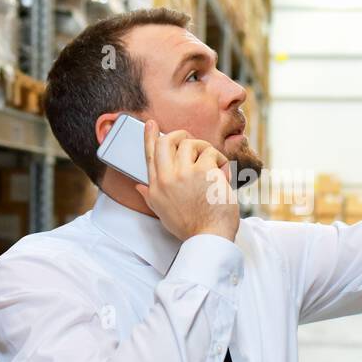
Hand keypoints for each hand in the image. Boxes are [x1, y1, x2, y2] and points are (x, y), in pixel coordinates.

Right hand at [134, 118, 239, 241]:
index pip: (149, 155)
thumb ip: (150, 196)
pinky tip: (223, 174)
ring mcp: (184, 174)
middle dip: (181, 135)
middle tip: (192, 142)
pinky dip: (221, 161)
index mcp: (155, 188)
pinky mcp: (204, 172)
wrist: (209, 237)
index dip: (149, 136)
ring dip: (206, 150)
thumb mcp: (163, 213)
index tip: (151, 124)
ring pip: (192, 143)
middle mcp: (166, 178)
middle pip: (168, 141)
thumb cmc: (191, 227)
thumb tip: (138, 185)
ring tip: (213, 165)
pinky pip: (212, 153)